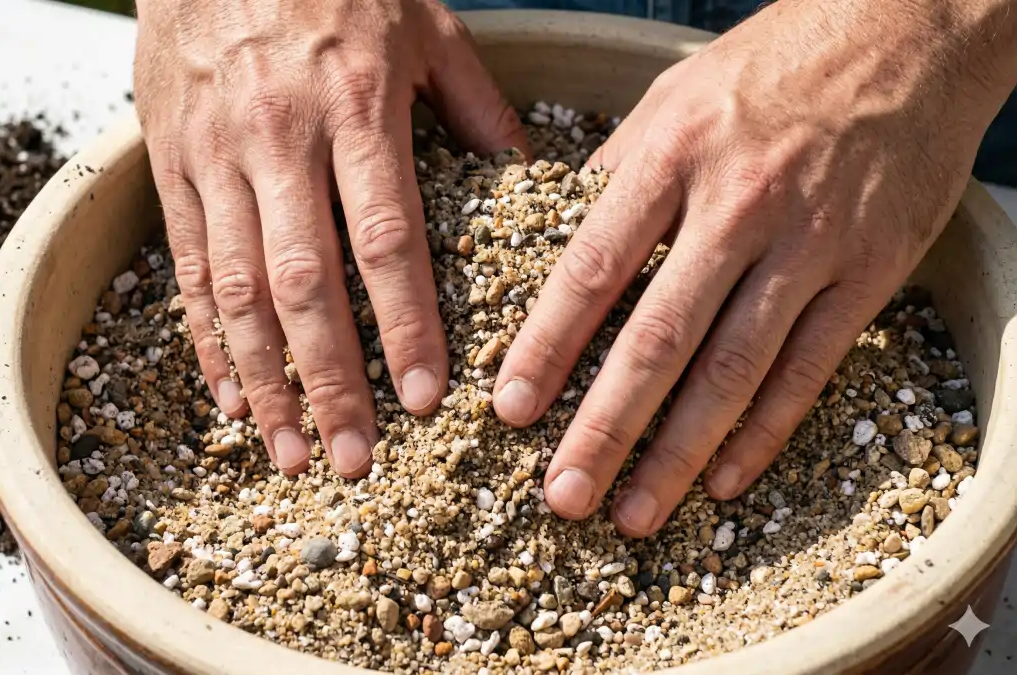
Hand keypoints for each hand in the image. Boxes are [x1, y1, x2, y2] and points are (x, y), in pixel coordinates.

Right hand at [134, 0, 526, 476]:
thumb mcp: (422, 21)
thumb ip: (473, 102)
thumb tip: (527, 173)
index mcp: (356, 104)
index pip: (385, 237)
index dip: (406, 324)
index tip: (428, 398)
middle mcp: (279, 138)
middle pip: (304, 282)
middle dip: (331, 381)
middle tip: (356, 460)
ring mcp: (214, 154)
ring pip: (234, 289)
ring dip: (264, 381)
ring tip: (289, 453)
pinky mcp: (168, 163)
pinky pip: (186, 265)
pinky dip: (206, 339)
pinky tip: (230, 396)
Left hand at [492, 0, 1017, 534]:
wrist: (908, 32)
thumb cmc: (770, 68)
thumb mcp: (673, 99)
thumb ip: (614, 179)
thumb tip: (548, 249)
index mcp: (673, 156)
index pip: (593, 268)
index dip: (547, 345)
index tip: (511, 409)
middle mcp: (740, 204)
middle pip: (660, 336)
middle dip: (605, 424)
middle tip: (563, 495)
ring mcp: (810, 243)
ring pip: (734, 368)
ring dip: (678, 451)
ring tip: (633, 512)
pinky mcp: (869, 272)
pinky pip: (809, 369)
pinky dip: (765, 431)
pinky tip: (722, 480)